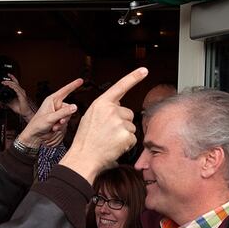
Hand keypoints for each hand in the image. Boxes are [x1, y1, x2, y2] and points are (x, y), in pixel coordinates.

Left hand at [1, 75, 35, 120]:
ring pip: (16, 85)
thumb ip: (1, 101)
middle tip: (3, 81)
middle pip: (15, 83)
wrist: (24, 112)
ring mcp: (22, 93)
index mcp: (18, 91)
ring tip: (5, 83)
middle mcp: (21, 91)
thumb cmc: (18, 107)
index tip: (8, 74)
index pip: (15, 82)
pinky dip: (13, 87)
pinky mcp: (22, 96)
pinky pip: (17, 90)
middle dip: (8, 80)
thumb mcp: (7, 103)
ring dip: (10, 83)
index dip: (12, 78)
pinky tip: (10, 86)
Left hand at [17, 78, 82, 147]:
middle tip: (59, 121)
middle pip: (69, 107)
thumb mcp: (51, 118)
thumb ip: (64, 112)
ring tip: (54, 126)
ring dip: (62, 122)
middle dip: (66, 116)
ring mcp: (58, 113)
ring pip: (68, 116)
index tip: (81, 80)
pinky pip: (66, 122)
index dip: (73, 85)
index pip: (65, 90)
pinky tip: (53, 128)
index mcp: (52, 100)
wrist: (35, 135)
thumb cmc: (38, 124)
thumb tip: (75, 106)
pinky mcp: (59, 120)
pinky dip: (61, 126)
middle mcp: (56, 105)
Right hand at [59, 67, 147, 183]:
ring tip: (109, 140)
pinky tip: (114, 146)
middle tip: (108, 133)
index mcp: (101, 103)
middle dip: (122, 123)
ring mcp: (119, 123)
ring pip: (131, 127)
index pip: (120, 86)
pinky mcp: (126, 135)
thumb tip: (116, 108)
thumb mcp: (90, 117)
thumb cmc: (85, 139)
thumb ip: (104, 109)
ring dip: (124, 134)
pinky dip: (126, 144)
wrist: (83, 157)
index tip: (144, 70)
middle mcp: (111, 110)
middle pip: (128, 113)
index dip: (134, 77)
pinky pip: (133, 138)